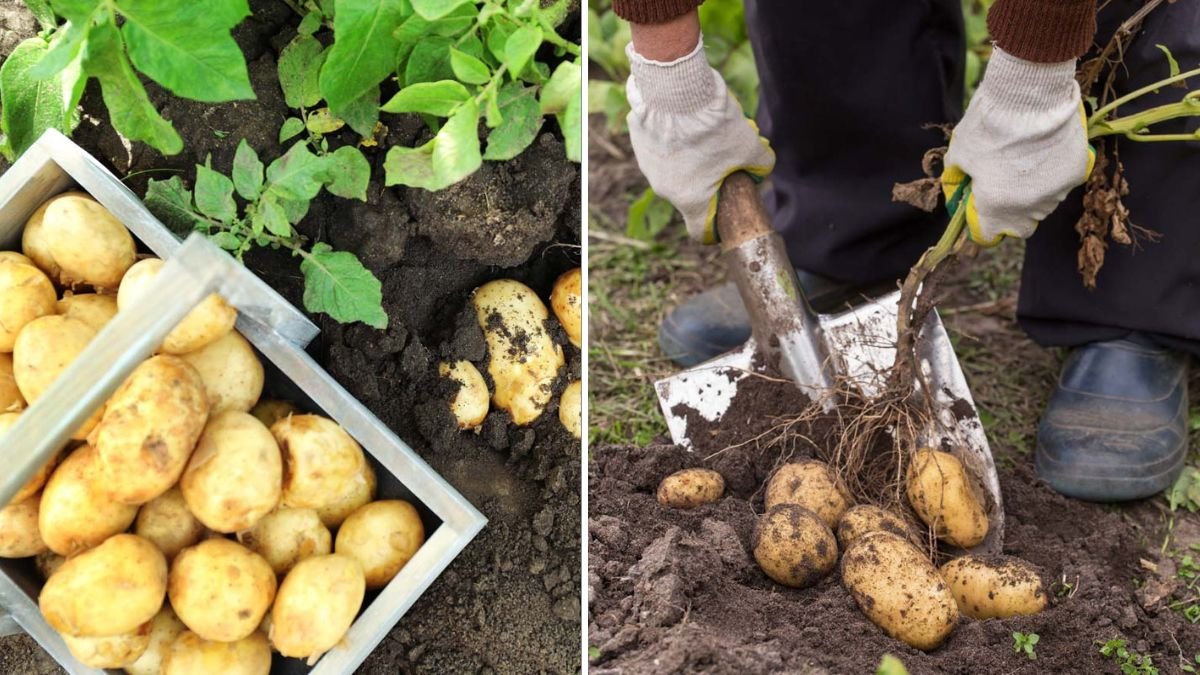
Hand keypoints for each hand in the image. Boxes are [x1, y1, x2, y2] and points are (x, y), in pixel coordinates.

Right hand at [625, 37, 774, 242]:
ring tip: (703, 130)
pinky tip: (683, 116)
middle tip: (722, 156)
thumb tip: (763, 168)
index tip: (723, 214)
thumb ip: (760, 164)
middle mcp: (664, 189)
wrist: (677, 90)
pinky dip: (671, 137)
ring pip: (672, 168)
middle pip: (688, 193)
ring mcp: (648, 165)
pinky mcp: (638, 140)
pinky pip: (658, 145)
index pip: (699, 231)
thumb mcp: (749, 145)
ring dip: (687, 157)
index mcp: (690, 200)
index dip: (714, 228)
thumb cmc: (714, 124)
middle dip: (705, 180)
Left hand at [941, 47, 1095, 245]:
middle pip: (1018, 225)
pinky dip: (1050, 174)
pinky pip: (1060, 183)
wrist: (1031, 95)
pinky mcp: (1077, 172)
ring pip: (1042, 205)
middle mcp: (1030, 207)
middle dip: (1006, 212)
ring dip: (1030, 193)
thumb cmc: (988, 126)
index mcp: (997, 208)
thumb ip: (956, 182)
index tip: (977, 208)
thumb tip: (957, 194)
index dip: (979, 224)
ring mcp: (1057, 191)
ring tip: (1021, 162)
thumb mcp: (959, 156)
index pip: (987, 236)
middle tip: (999, 184)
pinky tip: (1042, 151)